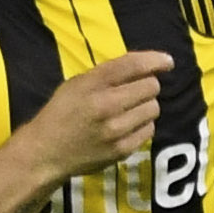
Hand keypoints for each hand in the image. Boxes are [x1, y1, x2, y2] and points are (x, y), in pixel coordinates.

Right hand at [19, 48, 172, 180]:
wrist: (46, 152)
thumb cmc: (61, 113)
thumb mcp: (77, 84)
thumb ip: (108, 75)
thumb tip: (146, 68)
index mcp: (92, 84)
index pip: (133, 65)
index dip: (156, 60)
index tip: (168, 61)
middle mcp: (106, 105)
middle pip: (151, 87)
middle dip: (148, 85)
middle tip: (136, 91)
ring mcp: (115, 130)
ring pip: (154, 109)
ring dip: (146, 106)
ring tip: (130, 110)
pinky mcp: (122, 150)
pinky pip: (149, 130)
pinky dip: (143, 125)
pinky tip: (127, 126)